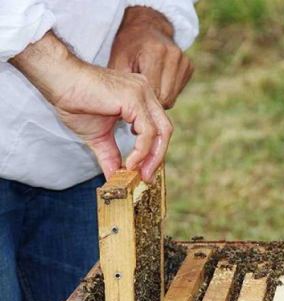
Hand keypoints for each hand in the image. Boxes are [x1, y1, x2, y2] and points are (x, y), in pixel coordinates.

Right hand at [10, 31, 171, 181]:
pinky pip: (147, 132)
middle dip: (158, 156)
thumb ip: (110, 155)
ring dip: (152, 157)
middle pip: (164, 130)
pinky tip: (129, 162)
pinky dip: (142, 151)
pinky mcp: (134, 99)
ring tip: (139, 173)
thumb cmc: (76, 102)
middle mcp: (146, 93)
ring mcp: (142, 94)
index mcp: (141, 99)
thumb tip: (113, 178)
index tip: (145, 172)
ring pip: (161, 131)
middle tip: (148, 177)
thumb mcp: (98, 136)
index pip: (157, 128)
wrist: (59, 80)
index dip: (155, 151)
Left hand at [109, 6, 193, 108]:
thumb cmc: (128, 46)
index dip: (141, 104)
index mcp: (155, 52)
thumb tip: (123, 116)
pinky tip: (156, 84)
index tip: (131, 109)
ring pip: (172, 98)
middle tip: (137, 104)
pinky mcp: (189, 67)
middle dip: (150, 104)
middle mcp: (174, 55)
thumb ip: (123, 87)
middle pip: (165, 97)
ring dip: (158, 100)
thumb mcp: (118, 62)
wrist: (146, 27)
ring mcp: (184, 61)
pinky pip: (177, 92)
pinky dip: (166, 93)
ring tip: (145, 93)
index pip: (152, 92)